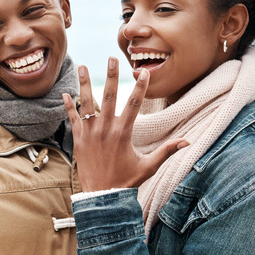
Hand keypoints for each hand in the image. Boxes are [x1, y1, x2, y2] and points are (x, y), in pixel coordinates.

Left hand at [62, 57, 187, 191]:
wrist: (102, 196)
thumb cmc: (127, 181)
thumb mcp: (149, 166)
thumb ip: (167, 151)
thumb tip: (189, 142)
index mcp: (124, 133)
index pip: (134, 104)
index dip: (139, 87)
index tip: (143, 72)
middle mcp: (106, 129)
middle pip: (108, 96)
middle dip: (110, 75)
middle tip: (111, 58)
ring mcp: (90, 133)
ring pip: (86, 103)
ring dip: (84, 83)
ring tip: (82, 65)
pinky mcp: (78, 139)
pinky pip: (73, 119)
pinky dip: (68, 106)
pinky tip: (65, 93)